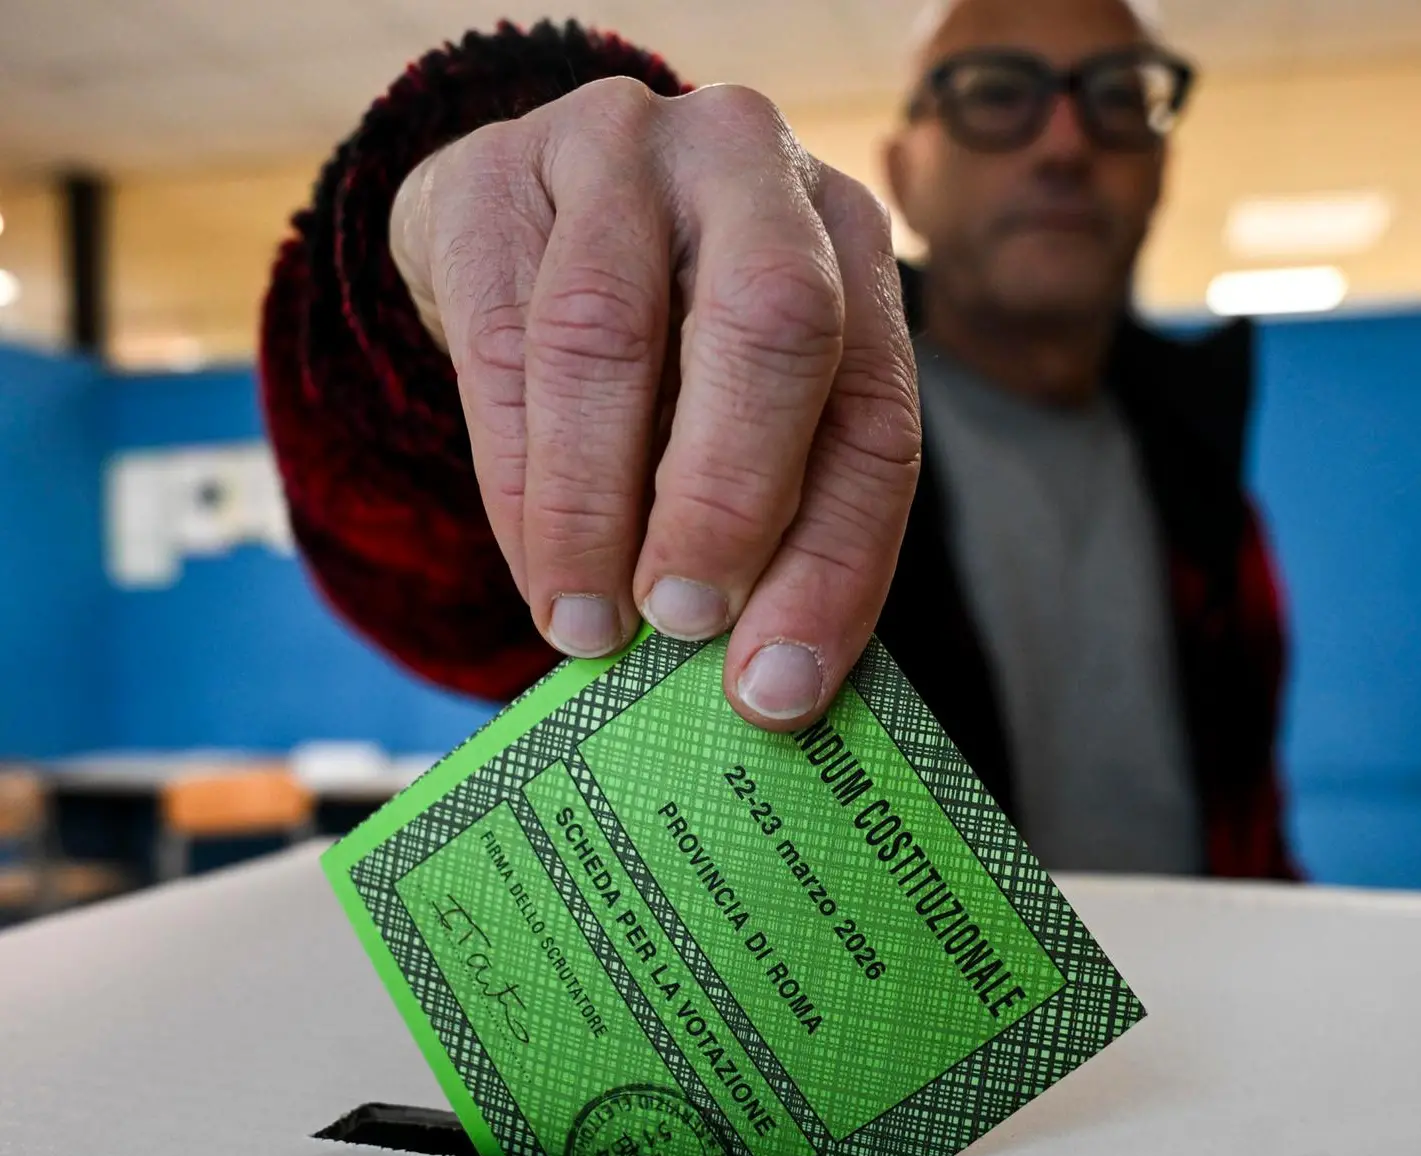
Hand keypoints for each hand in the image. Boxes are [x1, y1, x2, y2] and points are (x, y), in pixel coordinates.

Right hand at [389, 78, 919, 727]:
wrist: (523, 220)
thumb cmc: (665, 348)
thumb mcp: (748, 414)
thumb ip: (779, 520)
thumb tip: (767, 684)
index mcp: (848, 239)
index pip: (873, 412)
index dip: (833, 562)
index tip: (777, 686)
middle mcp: (751, 165)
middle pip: (769, 325)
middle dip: (727, 501)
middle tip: (682, 623)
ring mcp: (617, 146)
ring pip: (605, 335)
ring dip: (595, 510)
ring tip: (590, 625)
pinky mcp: (490, 171)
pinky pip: (501, 349)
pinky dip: (520, 489)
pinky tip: (539, 569)